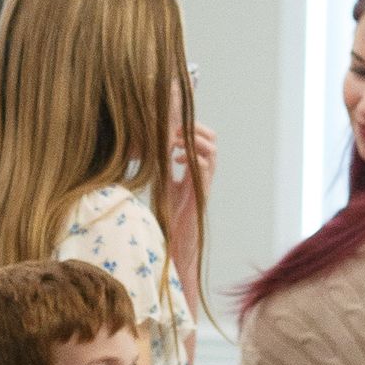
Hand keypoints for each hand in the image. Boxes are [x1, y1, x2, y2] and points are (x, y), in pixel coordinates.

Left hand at [168, 122, 216, 277]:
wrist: (175, 236)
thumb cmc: (169, 212)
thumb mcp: (163, 182)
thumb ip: (163, 165)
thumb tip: (153, 147)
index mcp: (195, 168)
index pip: (203, 139)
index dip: (191, 128)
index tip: (172, 128)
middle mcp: (203, 172)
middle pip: (212, 140)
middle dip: (195, 129)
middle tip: (176, 131)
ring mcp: (204, 180)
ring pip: (212, 150)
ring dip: (193, 141)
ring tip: (175, 144)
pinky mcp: (201, 190)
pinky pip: (205, 167)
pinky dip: (191, 157)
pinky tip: (176, 160)